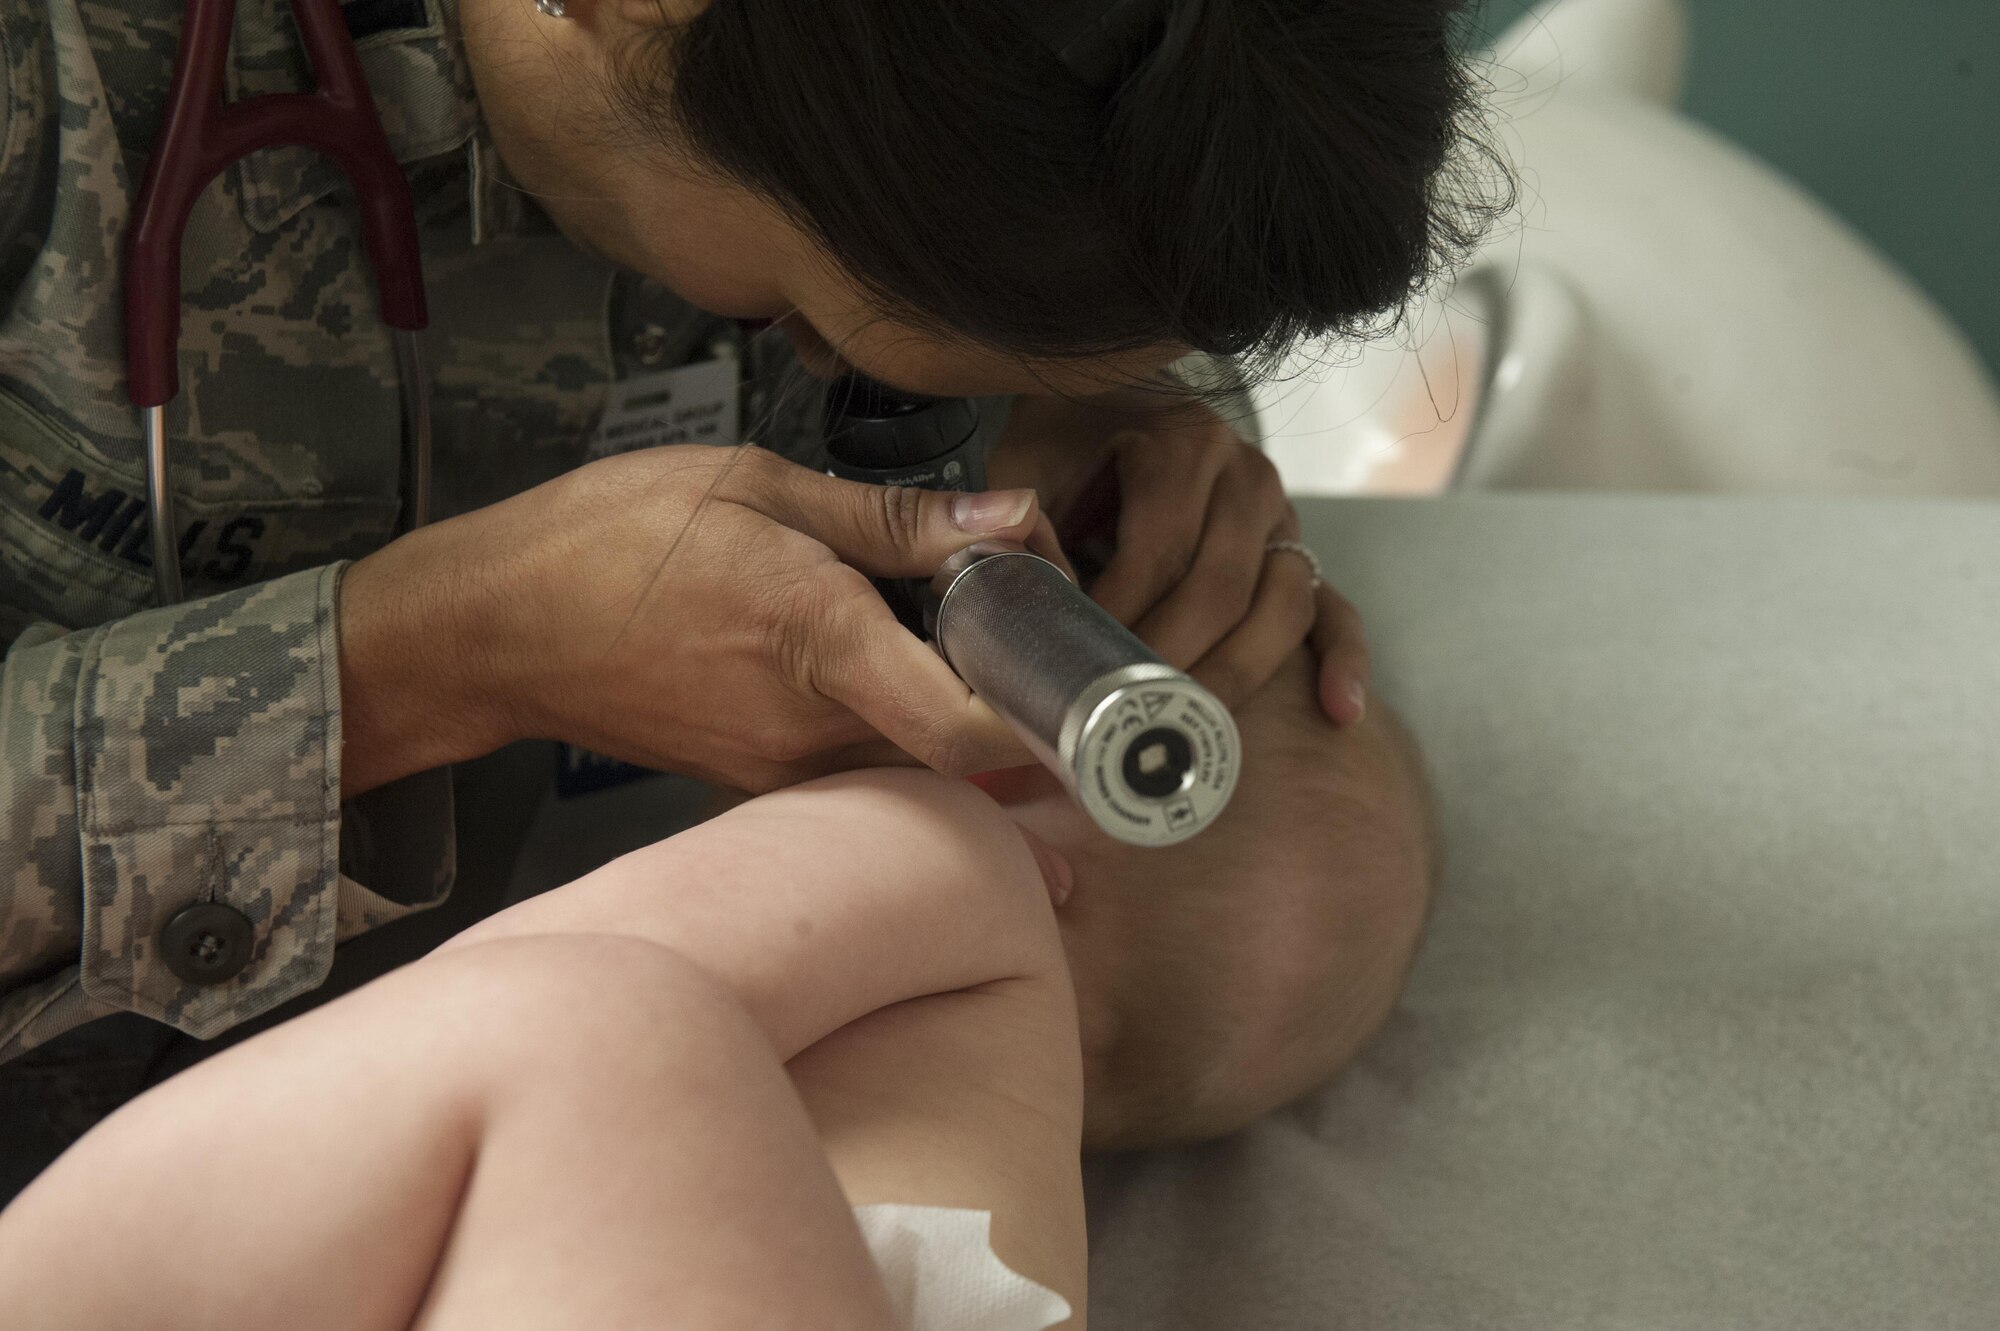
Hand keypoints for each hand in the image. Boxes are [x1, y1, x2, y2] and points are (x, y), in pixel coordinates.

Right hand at [339, 446, 1059, 795]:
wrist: (491, 627)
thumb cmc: (604, 539)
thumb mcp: (754, 484)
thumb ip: (891, 518)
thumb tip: (1008, 522)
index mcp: (816, 639)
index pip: (963, 726)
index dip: (1043, 724)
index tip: (1085, 690)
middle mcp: (805, 728)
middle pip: (960, 756)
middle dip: (1022, 713)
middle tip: (1049, 647)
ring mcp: (778, 770)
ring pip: (913, 772)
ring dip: (967, 731)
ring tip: (981, 660)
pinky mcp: (753, 782)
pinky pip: (857, 774)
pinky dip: (903, 743)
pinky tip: (904, 686)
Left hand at [993, 393, 1368, 722]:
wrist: (1116, 399)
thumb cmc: (1066, 441)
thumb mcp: (1030, 464)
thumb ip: (1024, 526)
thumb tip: (1028, 603)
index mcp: (1185, 443)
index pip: (1159, 550)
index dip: (1120, 619)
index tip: (1079, 671)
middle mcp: (1247, 475)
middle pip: (1222, 587)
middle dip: (1172, 661)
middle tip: (1124, 717)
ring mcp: (1283, 516)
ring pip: (1281, 605)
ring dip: (1238, 674)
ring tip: (1194, 727)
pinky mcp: (1297, 553)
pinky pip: (1335, 606)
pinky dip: (1342, 658)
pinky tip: (1337, 711)